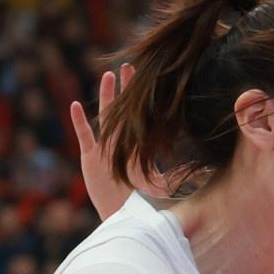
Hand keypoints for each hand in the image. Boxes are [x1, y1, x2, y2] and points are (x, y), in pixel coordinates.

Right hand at [69, 65, 174, 221]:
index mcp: (132, 142)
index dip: (141, 98)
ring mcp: (103, 145)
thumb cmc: (134, 194)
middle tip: (127, 66)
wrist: (115, 207)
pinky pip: (84, 134)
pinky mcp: (90, 155)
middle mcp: (118, 139)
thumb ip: (172, 176)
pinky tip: (75, 105)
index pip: (138, 116)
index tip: (146, 79)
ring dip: (106, 96)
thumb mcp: (156, 183)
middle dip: (124, 88)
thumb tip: (198, 172)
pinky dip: (79, 120)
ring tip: (108, 76)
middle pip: (121, 108)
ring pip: (104, 115)